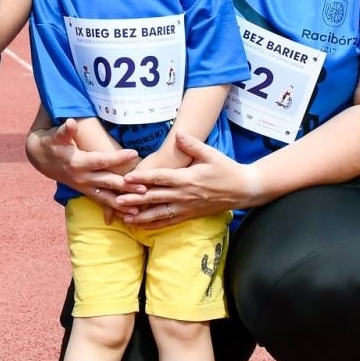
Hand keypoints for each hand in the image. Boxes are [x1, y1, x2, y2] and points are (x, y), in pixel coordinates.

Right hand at [26, 118, 143, 213]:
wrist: (41, 159)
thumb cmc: (52, 143)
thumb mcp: (56, 135)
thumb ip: (65, 131)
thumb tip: (71, 123)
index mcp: (78, 162)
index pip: (101, 160)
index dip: (117, 157)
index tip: (134, 153)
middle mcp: (82, 177)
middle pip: (107, 182)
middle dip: (125, 186)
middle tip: (144, 188)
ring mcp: (84, 187)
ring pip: (106, 197)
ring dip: (122, 203)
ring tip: (138, 209)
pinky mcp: (86, 192)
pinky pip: (102, 202)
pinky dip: (115, 209)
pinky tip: (129, 214)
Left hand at [114, 130, 256, 227]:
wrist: (242, 190)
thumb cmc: (226, 169)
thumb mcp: (211, 154)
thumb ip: (192, 145)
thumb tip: (179, 134)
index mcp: (187, 179)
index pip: (160, 178)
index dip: (142, 179)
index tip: (127, 178)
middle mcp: (184, 195)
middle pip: (155, 198)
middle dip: (135, 199)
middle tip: (116, 200)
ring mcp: (186, 207)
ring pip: (159, 214)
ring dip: (141, 216)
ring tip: (123, 218)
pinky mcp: (189, 215)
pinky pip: (168, 221)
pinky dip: (153, 225)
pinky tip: (140, 226)